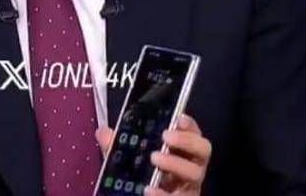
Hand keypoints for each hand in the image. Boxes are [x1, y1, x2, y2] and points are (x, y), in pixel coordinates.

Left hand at [94, 113, 210, 194]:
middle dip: (186, 140)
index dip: (189, 124)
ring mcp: (189, 186)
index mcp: (181, 151)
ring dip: (176, 163)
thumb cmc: (143, 179)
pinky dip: (163, 194)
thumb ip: (117, 147)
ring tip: (155, 158)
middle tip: (166, 136)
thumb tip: (102, 132)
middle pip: (203, 149)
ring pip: (195, 173)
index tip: (177, 118)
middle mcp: (191, 166)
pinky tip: (149, 190)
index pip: (194, 132)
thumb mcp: (129, 161)